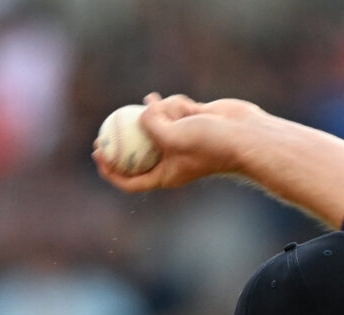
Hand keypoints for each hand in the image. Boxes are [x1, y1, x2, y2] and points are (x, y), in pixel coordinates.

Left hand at [93, 93, 265, 193]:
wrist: (245, 135)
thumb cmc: (211, 144)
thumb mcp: (173, 136)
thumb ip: (151, 125)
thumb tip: (141, 111)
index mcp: (166, 174)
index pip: (131, 181)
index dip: (111, 171)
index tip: (98, 155)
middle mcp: (171, 159)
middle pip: (138, 151)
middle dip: (121, 140)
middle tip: (104, 128)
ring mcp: (180, 139)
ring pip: (156, 120)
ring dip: (162, 111)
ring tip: (180, 113)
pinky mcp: (189, 121)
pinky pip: (172, 108)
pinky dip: (176, 104)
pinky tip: (191, 106)